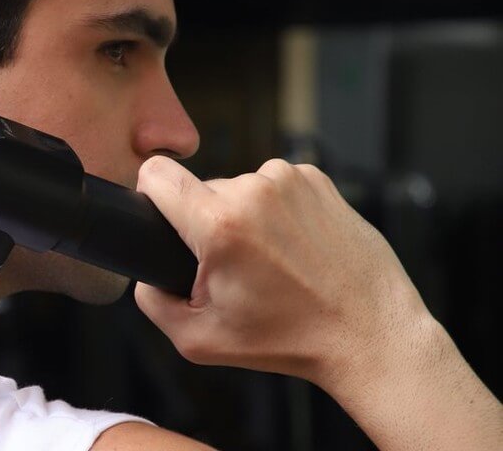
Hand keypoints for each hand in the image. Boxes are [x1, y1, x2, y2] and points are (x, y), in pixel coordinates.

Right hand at [133, 156, 428, 386]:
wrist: (369, 333)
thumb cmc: (290, 340)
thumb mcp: (198, 340)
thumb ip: (152, 301)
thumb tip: (145, 273)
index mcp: (219, 226)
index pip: (156, 174)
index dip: (148, 194)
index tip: (160, 213)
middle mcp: (254, 191)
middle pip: (201, 191)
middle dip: (207, 223)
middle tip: (236, 268)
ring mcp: (288, 180)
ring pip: (238, 189)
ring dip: (244, 217)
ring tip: (273, 261)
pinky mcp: (315, 178)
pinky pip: (272, 186)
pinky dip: (276, 211)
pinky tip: (295, 246)